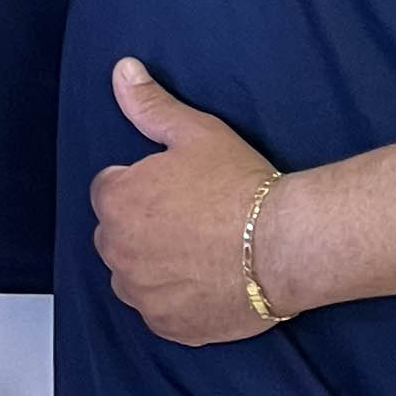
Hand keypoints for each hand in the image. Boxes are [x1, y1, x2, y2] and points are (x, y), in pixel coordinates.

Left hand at [89, 58, 285, 347]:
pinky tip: (207, 283)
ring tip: (201, 253)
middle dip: (143, 228)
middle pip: (117, 235)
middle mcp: (116, 250)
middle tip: (193, 221)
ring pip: (135, 277)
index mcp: (115, 200)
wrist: (286, 243)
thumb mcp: (196, 133)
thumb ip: (151, 105)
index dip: (143, 187)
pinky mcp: (167, 325)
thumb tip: (122, 69)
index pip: (109, 190)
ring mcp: (141, 293)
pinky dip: (175, 301)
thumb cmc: (241, 183)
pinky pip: (159, 311)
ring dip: (154, 267)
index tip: (177, 190)